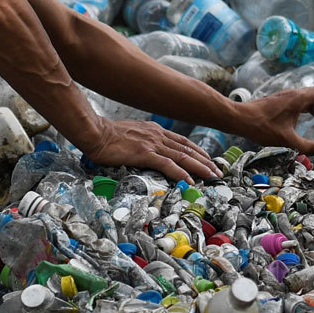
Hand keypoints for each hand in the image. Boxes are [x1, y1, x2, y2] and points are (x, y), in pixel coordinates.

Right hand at [81, 118, 222, 183]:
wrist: (95, 133)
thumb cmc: (108, 135)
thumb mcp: (132, 134)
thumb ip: (144, 140)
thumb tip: (149, 150)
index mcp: (155, 131)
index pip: (182, 142)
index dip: (198, 151)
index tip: (209, 160)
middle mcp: (158, 136)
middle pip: (187, 149)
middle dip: (205, 161)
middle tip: (218, 172)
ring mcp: (152, 144)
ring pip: (183, 157)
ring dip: (200, 167)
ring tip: (212, 176)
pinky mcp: (144, 154)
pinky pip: (168, 165)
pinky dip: (182, 173)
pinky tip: (191, 181)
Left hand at [226, 81, 313, 155]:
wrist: (240, 118)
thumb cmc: (262, 127)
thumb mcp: (287, 140)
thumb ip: (306, 146)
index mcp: (300, 99)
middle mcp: (295, 94)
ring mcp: (287, 97)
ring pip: (309, 99)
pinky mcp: (280, 102)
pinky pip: (300, 103)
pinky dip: (309, 109)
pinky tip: (307, 121)